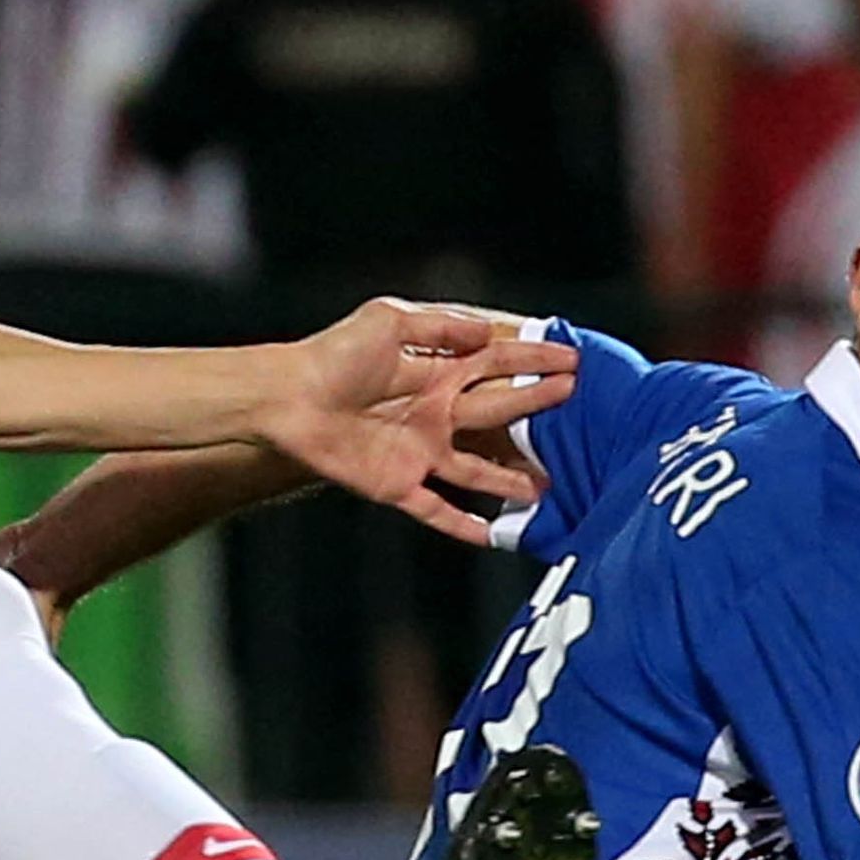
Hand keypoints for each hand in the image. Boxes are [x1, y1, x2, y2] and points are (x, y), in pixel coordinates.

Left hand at [260, 298, 576, 538]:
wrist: (284, 398)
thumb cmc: (331, 355)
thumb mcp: (388, 322)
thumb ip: (440, 328)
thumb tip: (490, 330)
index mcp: (437, 370)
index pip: (497, 363)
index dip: (534, 360)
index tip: (573, 358)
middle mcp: (435, 412)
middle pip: (497, 413)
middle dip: (536, 407)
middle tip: (576, 404)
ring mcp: (419, 451)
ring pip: (477, 470)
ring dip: (511, 479)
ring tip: (548, 485)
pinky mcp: (397, 483)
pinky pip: (436, 510)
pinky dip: (463, 525)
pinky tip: (493, 536)